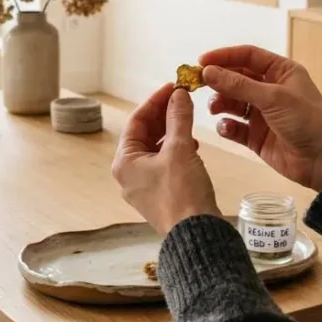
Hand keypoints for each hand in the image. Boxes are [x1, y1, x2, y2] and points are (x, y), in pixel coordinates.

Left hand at [112, 84, 220, 234]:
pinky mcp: (160, 194)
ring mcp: (144, 186)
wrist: (197, 234)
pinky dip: (176, 150)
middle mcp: (129, 174)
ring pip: (155, 148)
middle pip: (144, 134)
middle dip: (164, 115)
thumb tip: (178, 95)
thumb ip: (178, 118)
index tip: (173, 86)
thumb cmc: (182, 194)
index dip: (155, 101)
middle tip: (182, 98)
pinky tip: (192, 144)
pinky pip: (164, 163)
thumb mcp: (180, 149)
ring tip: (188, 119)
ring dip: (171, 131)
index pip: (137, 121)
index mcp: (124, 162)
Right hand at [200, 45, 321, 190]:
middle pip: (236, 78)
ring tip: (214, 108)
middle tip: (197, 85)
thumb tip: (208, 71)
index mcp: (281, 72)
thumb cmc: (307, 122)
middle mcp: (270, 90)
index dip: (224, 56)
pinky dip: (227, 126)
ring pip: (233, 103)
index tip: (201, 62)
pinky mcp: (257, 136)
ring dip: (221, 103)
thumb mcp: (273, 98)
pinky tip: (226, 128)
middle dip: (218, 81)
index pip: (248, 56)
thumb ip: (239, 85)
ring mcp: (263, 114)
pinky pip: (235, 127)